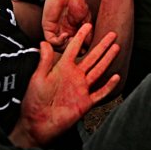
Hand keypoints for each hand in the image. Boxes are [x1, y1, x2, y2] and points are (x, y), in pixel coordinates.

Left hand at [11, 24, 119, 147]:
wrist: (37, 124)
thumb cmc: (34, 101)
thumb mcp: (38, 78)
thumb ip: (45, 61)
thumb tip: (44, 42)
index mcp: (63, 69)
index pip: (74, 49)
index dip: (80, 37)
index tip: (88, 25)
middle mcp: (74, 77)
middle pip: (92, 57)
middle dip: (102, 46)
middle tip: (112, 34)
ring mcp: (81, 89)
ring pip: (98, 71)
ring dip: (107, 59)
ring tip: (116, 48)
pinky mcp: (85, 102)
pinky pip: (100, 93)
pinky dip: (108, 86)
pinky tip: (116, 77)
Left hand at [42, 0, 91, 48]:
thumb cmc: (77, 2)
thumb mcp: (86, 19)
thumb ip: (88, 32)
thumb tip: (89, 44)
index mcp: (72, 31)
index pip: (74, 46)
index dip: (79, 49)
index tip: (85, 48)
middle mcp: (63, 33)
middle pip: (66, 49)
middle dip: (73, 50)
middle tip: (79, 45)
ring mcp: (55, 31)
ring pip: (58, 47)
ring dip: (66, 47)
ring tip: (72, 39)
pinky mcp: (48, 28)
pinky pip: (51, 41)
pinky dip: (59, 41)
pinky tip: (66, 35)